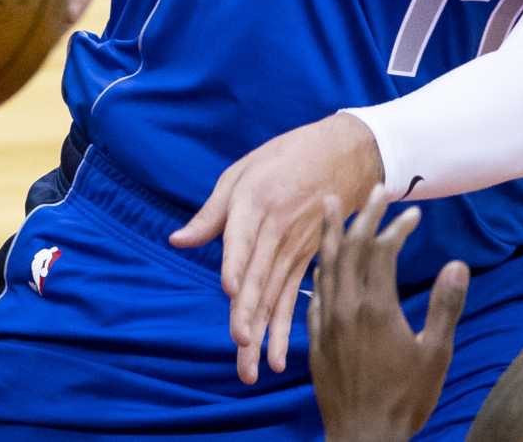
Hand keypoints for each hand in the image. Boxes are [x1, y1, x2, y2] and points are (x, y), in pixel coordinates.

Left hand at [170, 112, 385, 384]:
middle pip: (260, 275)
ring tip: (250, 367)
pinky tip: (277, 359)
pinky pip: (293, 298)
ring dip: (263, 333)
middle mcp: (277, 230)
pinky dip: (284, 329)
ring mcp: (295, 249)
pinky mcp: (308, 261)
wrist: (345, 155)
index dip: (237, 262)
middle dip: (249, 311)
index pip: (244, 237)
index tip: (230, 289)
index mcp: (257, 202)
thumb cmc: (284, 159)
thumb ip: (212, 213)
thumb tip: (177, 241)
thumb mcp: (243, 172)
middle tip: (239, 343)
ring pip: (275, 295)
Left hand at [310, 194, 467, 441]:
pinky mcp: (315, 337)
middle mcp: (346, 307)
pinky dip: (321, 267)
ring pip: (326, 265)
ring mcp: (326, 321)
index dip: (397, 227)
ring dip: (331, 232)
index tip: (413, 213)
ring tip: (332, 205)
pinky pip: (315, 291)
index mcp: (376, 307)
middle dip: (363, 215)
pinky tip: (323, 261)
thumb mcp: (435, 354)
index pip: (381, 250)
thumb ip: (445, 307)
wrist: (362, 437)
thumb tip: (458, 264)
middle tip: (374, 190)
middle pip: (350, 248)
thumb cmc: (405, 398)